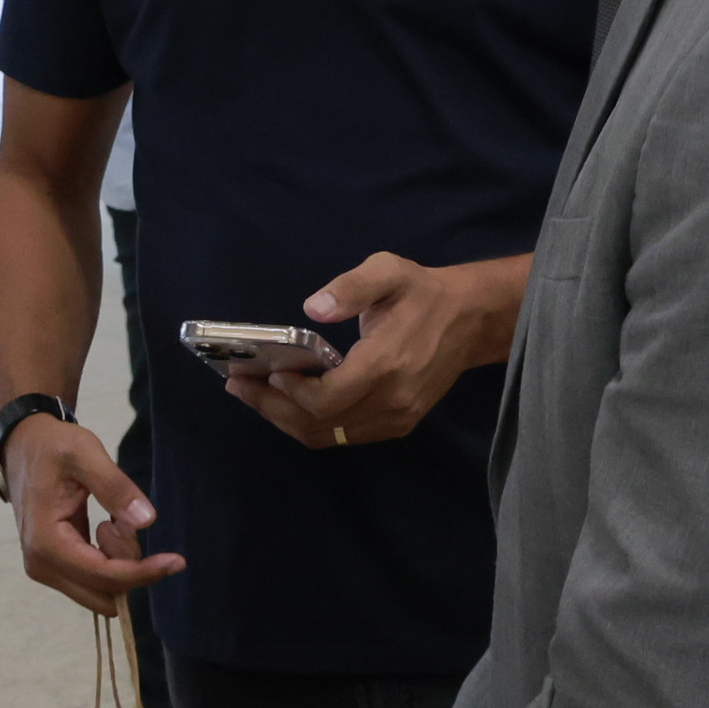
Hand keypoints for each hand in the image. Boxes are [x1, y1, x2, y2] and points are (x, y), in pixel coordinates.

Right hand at [5, 411, 184, 614]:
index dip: (143, 573)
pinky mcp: (52, 567)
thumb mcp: (85, 454)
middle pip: (103, 595)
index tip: (178, 561)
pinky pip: (94, 580)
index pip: (104, 576)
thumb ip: (115, 487)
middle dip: (129, 566)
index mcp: (46, 542)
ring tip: (112, 518)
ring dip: (119, 560)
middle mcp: (41, 565)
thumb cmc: (52, 446)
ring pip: (101, 591)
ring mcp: (44, 569)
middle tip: (123, 521)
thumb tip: (147, 521)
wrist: (23, 445)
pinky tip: (105, 526)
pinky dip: (110, 559)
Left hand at [229, 254, 526, 451]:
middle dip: (272, 409)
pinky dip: (313, 424)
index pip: (326, 399)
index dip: (290, 393)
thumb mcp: (388, 271)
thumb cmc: (423, 292)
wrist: (471, 319)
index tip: (266, 372)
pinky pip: (346, 435)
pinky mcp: (399, 423)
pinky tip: (290, 403)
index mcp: (385, 365)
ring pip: (330, 436)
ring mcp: (397, 417)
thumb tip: (311, 308)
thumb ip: (350, 288)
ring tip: (254, 396)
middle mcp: (391, 401)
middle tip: (237, 386)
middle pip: (320, 425)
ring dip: (287, 420)